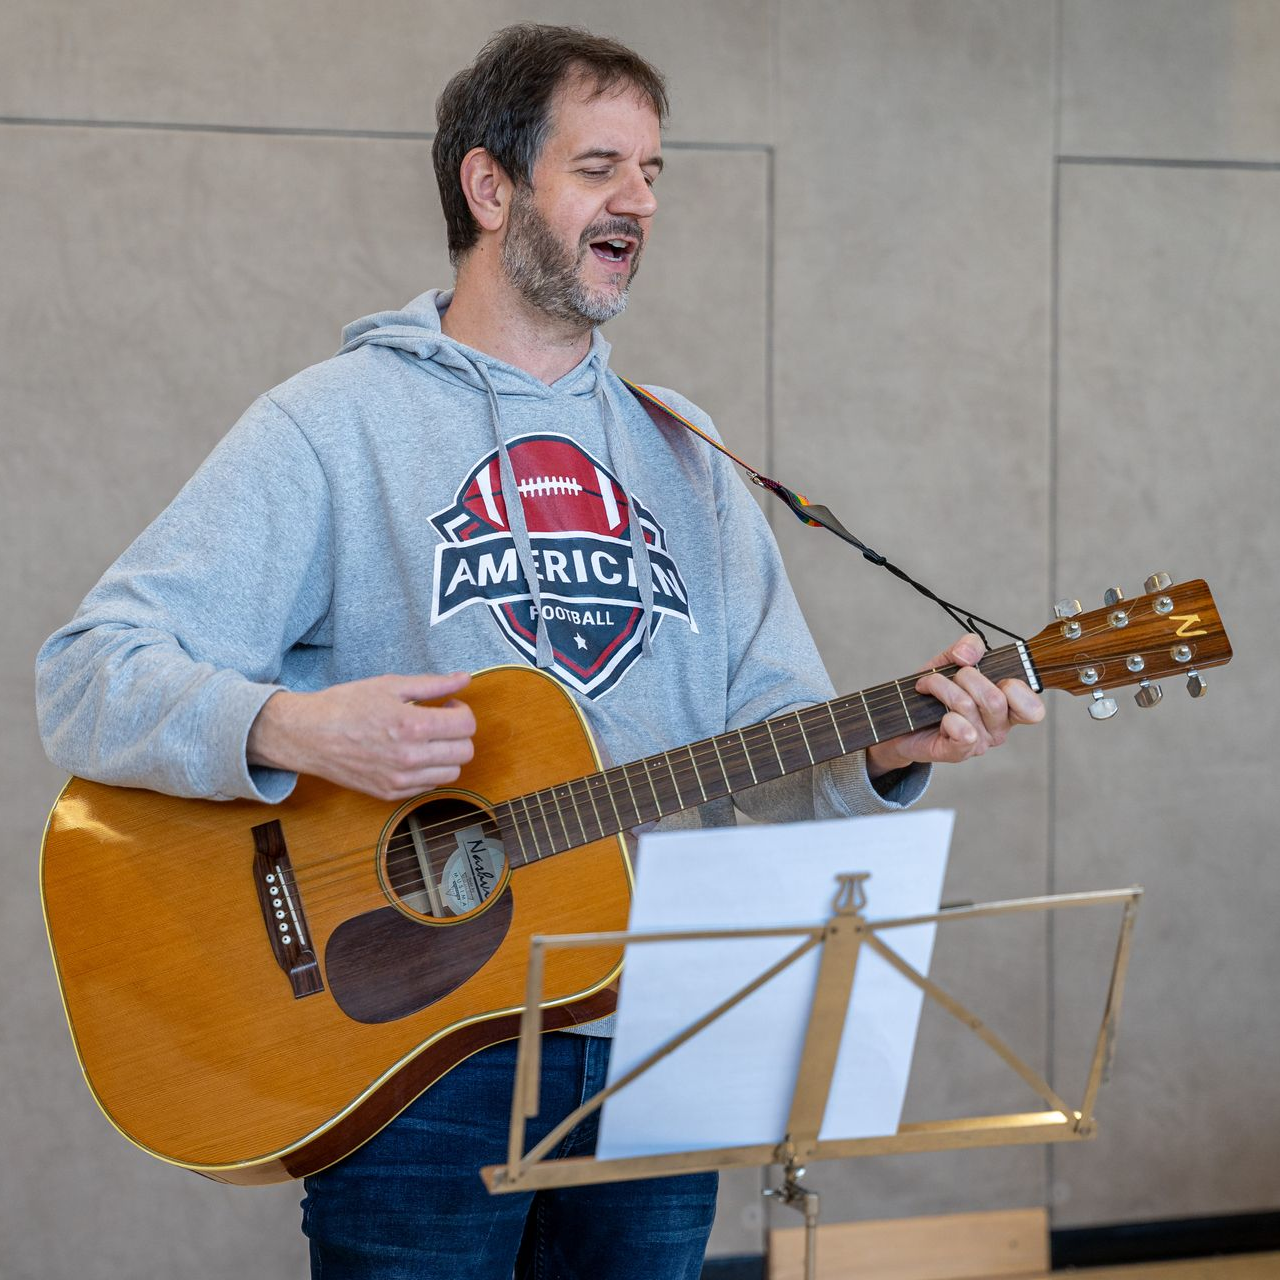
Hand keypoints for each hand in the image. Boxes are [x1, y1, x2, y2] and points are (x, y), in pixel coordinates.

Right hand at [248, 671, 475, 800]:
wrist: (308, 735)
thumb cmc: (345, 705)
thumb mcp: (390, 685)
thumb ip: (433, 684)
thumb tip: (464, 678)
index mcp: (412, 725)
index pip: (466, 725)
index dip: (462, 711)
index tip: (448, 706)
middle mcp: (410, 757)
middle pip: (465, 751)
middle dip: (459, 733)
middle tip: (441, 721)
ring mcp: (401, 779)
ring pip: (452, 773)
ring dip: (448, 754)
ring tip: (428, 739)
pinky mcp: (391, 793)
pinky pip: (429, 786)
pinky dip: (429, 770)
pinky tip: (413, 754)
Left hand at [865, 634, 1043, 777]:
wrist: (901, 716)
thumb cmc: (934, 691)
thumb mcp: (952, 660)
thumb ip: (969, 647)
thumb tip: (967, 654)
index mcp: (1008, 707)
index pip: (1033, 709)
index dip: (1017, 688)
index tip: (992, 674)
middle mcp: (998, 728)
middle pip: (996, 699)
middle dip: (966, 676)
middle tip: (951, 676)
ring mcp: (980, 743)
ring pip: (969, 706)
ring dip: (942, 687)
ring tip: (929, 685)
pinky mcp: (958, 752)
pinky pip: (962, 732)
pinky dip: (944, 714)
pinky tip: (934, 713)